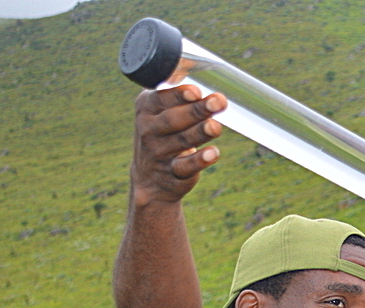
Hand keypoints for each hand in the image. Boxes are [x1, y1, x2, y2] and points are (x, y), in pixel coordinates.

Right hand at [131, 85, 226, 206]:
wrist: (150, 178)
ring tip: (216, 126)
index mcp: (146, 109)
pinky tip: (214, 153)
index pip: (159, 99)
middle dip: (196, 110)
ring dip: (200, 133)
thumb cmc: (163, 134)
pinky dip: (200, 160)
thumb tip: (209, 73)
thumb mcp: (160, 112)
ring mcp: (159, 154)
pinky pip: (186, 166)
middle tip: (218, 101)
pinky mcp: (173, 174)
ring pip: (181, 141)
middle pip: (173, 120)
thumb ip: (177, 96)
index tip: (195, 91)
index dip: (177, 95)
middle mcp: (149, 131)